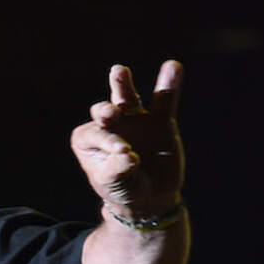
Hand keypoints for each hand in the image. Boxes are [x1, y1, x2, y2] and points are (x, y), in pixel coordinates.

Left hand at [70, 60, 184, 219]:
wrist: (150, 197)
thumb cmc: (124, 190)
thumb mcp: (115, 184)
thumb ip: (118, 169)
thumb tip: (128, 154)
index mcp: (89, 140)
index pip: (95, 135)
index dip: (107, 142)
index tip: (124, 152)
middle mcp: (110, 125)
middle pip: (104, 112)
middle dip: (105, 111)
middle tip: (111, 113)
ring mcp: (134, 119)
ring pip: (127, 98)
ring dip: (123, 85)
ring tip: (118, 71)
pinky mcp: (160, 120)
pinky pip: (164, 100)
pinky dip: (169, 84)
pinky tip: (173, 66)